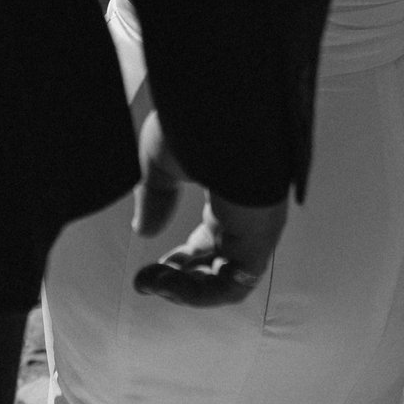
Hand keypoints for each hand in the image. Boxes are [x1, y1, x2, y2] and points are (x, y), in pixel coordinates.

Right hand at [129, 108, 289, 308]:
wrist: (218, 109)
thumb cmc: (196, 122)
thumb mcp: (162, 162)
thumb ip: (155, 198)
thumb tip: (143, 230)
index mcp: (230, 193)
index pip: (209, 241)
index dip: (177, 261)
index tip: (147, 269)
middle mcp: (247, 214)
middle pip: (215, 265)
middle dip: (177, 280)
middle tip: (144, 282)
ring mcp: (256, 229)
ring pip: (224, 280)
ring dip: (184, 290)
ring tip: (153, 284)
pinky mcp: (260, 240)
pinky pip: (233, 285)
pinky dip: (199, 294)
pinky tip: (168, 285)